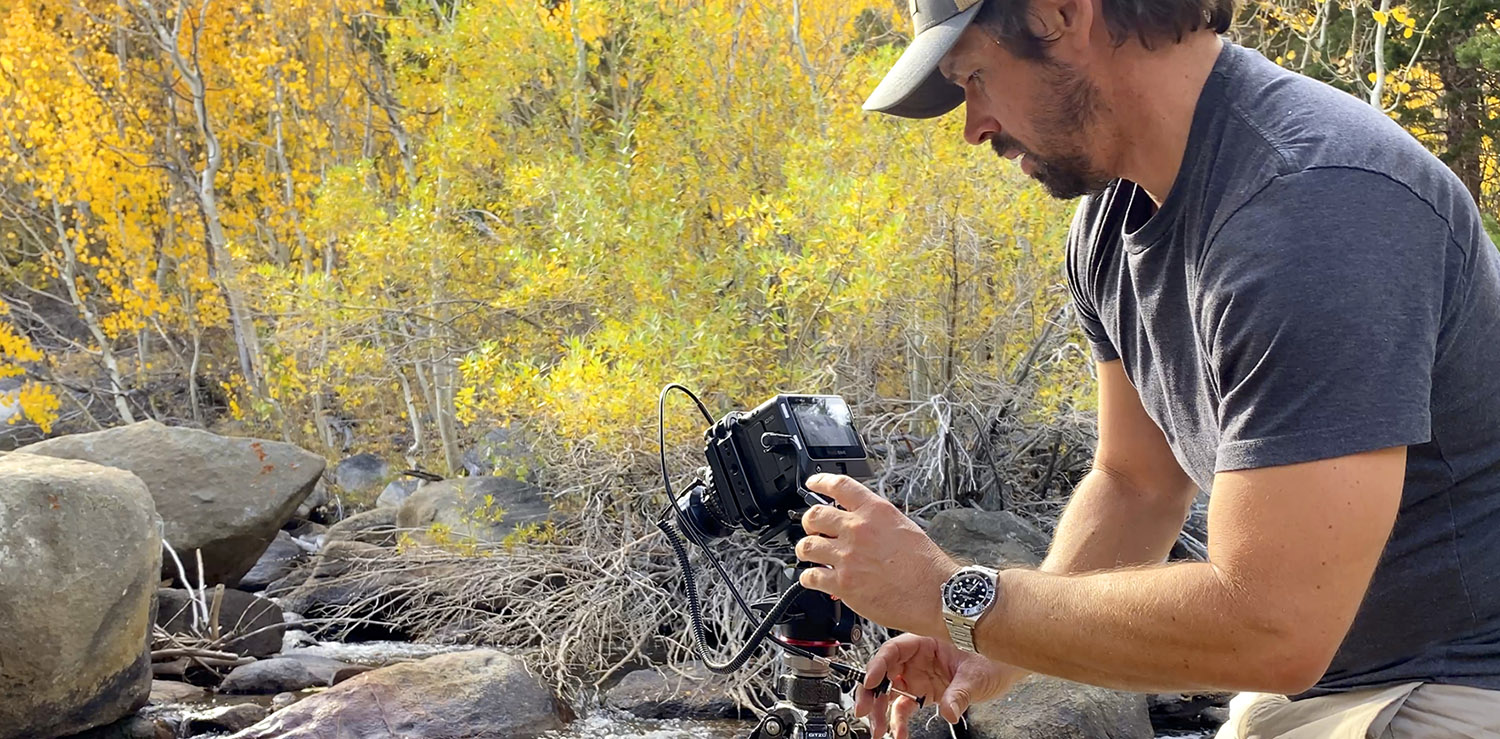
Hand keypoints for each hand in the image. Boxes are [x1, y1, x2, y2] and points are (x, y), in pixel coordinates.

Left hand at [795, 474, 959, 635]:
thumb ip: (877, 521)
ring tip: (810, 554)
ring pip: (807, 546)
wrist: (936, 594)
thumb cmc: (927, 566)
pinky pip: (811, 576)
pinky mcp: (843, 583)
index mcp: (875, 511)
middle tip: (812, 528)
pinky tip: (814, 578)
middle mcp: (858, 529)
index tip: (812, 484)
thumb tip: (861, 522)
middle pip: (815, 515)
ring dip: (806, 550)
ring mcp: (847, 556)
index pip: (839, 486)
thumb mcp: (904, 527)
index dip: (820, 482)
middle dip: (810, 522)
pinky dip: (809, 578)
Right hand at [856, 633, 1026, 737]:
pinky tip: (898, 733)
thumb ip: (959, 693)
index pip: (893, 650)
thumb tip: (949, 711)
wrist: (1003, 668)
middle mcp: (917, 658)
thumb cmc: (991, 658)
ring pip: (890, 692)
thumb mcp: (976, 675)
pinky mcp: (924, 692)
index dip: (878, 664)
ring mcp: (919, 676)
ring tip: (878, 730)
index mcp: (925, 642)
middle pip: (885, 672)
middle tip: (864, 710)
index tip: (871, 681)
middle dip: (871, 692)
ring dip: (881, 711)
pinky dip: (899, 721)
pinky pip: (905, 707)